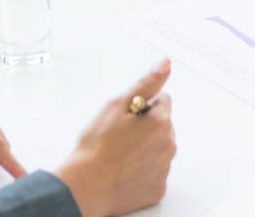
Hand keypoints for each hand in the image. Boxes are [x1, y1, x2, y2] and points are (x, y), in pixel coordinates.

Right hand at [55, 60, 176, 216]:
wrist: (86, 186)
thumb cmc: (97, 145)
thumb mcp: (118, 105)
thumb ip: (146, 83)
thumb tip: (165, 64)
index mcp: (161, 122)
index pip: (161, 101)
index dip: (141, 106)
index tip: (125, 117)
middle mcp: (169, 146)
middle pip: (161, 126)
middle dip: (145, 127)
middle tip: (119, 136)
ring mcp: (163, 170)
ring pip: (157, 149)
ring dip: (144, 148)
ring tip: (119, 155)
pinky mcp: (157, 189)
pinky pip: (153, 173)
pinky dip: (142, 170)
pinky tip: (124, 171)